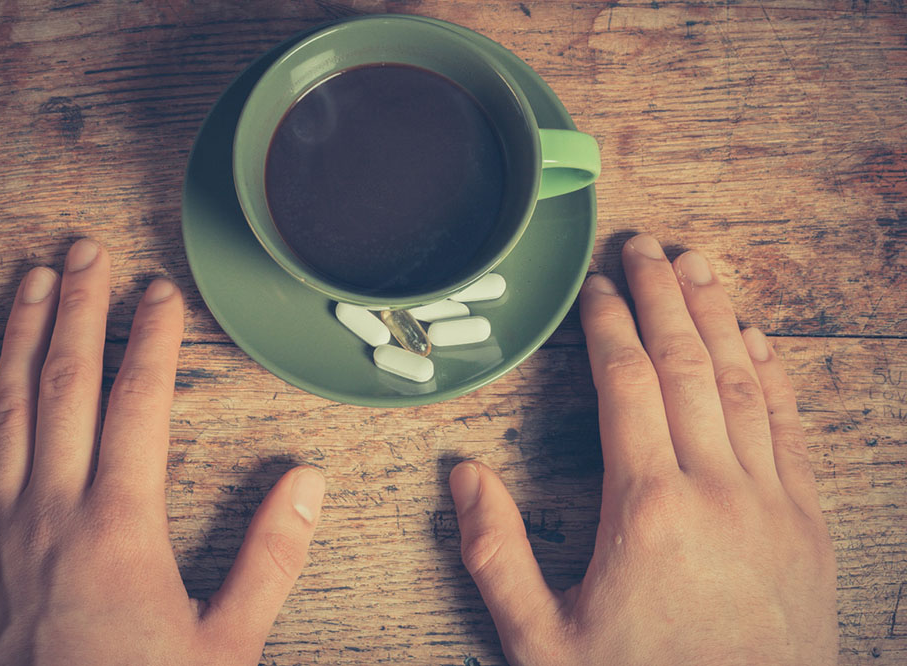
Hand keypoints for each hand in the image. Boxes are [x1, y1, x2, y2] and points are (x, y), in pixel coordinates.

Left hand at [0, 239, 325, 664]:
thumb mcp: (227, 646)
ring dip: (17, 336)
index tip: (160, 292)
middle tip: (86, 251)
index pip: (138, 403)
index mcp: (120, 527)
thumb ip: (270, 559)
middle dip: (76, 309)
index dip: (151, 340)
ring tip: (29, 280)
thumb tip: (306, 482)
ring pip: (3, 408)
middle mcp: (51, 512)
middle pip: (64, 385)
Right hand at [449, 234, 836, 664]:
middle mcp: (715, 489)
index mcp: (645, 509)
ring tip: (700, 263)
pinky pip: (790, 428)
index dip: (609, 325)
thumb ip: (495, 553)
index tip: (598, 286)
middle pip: (687, 363)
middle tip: (646, 245)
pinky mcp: (806, 523)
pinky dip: (773, 374)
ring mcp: (770, 502)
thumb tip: (464, 475)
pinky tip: (758, 338)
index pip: (627, 384)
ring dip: (718, 314)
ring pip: (742, 382)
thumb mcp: (541, 639)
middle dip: (663, 295)